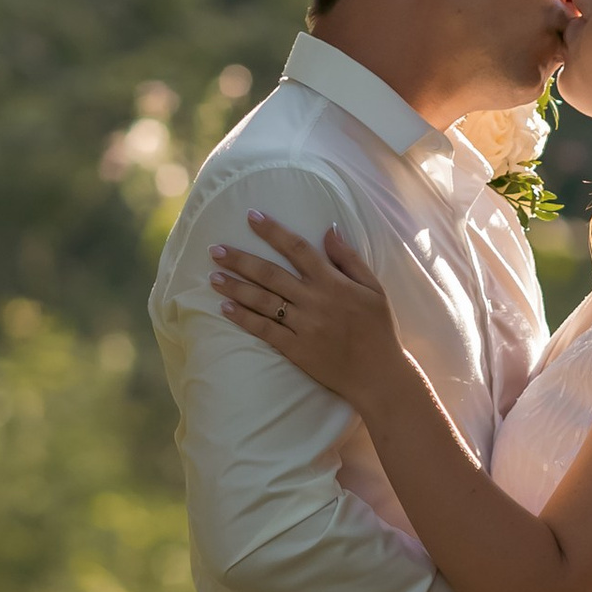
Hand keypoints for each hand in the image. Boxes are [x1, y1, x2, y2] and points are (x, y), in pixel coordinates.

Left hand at [211, 213, 400, 404]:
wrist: (378, 374)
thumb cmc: (378, 328)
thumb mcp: (374, 288)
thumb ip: (349, 258)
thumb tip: (330, 228)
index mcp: (333, 282)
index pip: (297, 248)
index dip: (273, 231)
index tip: (252, 217)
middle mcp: (314, 301)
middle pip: (270, 274)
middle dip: (240, 260)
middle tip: (214, 249)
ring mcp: (303, 326)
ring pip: (262, 301)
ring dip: (234, 287)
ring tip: (212, 276)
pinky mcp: (295, 349)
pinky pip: (264, 330)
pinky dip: (243, 318)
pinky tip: (225, 307)